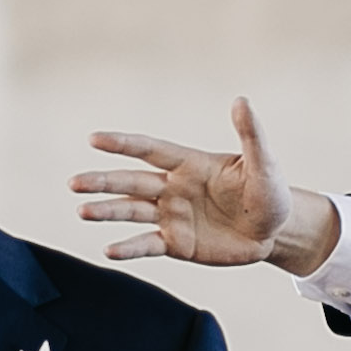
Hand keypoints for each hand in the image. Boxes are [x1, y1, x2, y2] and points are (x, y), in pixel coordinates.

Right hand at [71, 101, 330, 274]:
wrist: (276, 232)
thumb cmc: (270, 193)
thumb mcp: (263, 164)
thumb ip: (251, 135)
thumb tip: (241, 100)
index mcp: (189, 164)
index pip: (150, 150)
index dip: (123, 144)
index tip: (94, 140)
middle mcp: (174, 189)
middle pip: (132, 182)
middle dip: (104, 182)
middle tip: (74, 183)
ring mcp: (173, 217)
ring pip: (133, 212)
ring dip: (107, 212)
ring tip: (83, 211)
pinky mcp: (177, 244)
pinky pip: (147, 245)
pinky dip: (129, 248)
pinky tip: (109, 250)